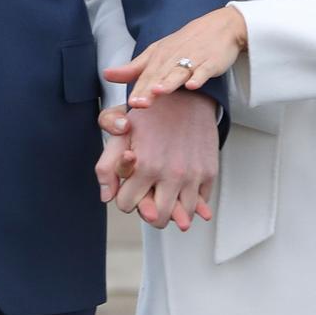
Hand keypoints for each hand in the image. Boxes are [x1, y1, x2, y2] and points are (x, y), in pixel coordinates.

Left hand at [96, 106, 205, 229]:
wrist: (186, 95)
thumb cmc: (150, 114)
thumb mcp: (120, 133)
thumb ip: (107, 166)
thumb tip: (106, 197)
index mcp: (145, 165)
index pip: (127, 205)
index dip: (125, 195)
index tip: (130, 184)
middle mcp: (171, 174)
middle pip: (156, 219)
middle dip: (148, 210)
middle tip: (148, 193)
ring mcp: (193, 175)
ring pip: (182, 218)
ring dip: (172, 209)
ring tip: (165, 191)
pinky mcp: (209, 172)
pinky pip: (200, 203)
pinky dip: (190, 200)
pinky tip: (181, 185)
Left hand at [105, 7, 247, 107]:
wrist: (219, 26)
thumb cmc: (184, 43)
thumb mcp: (157, 52)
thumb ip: (134, 68)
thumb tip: (106, 74)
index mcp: (159, 56)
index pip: (146, 76)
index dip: (139, 90)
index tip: (131, 104)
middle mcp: (174, 57)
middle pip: (160, 76)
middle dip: (149, 90)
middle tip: (138, 105)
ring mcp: (193, 59)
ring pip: (179, 71)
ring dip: (169, 81)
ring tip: (159, 91)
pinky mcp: (211, 62)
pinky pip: (204, 70)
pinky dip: (199, 77)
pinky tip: (193, 85)